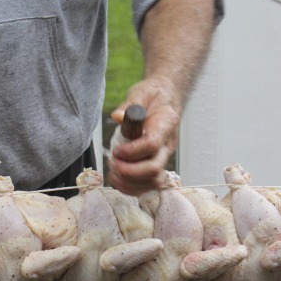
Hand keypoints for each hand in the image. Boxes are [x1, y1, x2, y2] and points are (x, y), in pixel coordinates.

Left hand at [107, 77, 180, 194]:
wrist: (165, 99)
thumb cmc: (153, 96)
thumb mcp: (141, 93)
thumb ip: (130, 105)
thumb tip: (117, 116)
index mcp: (166, 124)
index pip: (152, 145)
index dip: (131, 152)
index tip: (116, 150)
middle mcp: (167, 145)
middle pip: (154, 169)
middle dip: (129, 171)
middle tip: (113, 162)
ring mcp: (163, 157)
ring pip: (153, 181)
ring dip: (129, 182)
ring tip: (113, 172)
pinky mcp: (157, 164)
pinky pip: (149, 184)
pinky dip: (132, 187)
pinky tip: (117, 179)